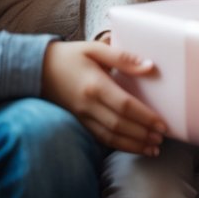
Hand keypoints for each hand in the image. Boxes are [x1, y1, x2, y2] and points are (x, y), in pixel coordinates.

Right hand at [40, 40, 165, 154]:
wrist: (36, 69)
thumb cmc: (70, 56)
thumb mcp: (95, 49)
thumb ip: (124, 58)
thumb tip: (150, 66)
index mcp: (95, 85)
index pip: (125, 106)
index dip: (145, 118)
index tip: (162, 124)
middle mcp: (88, 105)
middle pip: (119, 125)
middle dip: (143, 135)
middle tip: (162, 139)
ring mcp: (82, 116)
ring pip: (110, 136)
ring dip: (133, 145)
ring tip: (153, 148)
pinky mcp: (79, 122)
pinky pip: (100, 138)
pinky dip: (118, 145)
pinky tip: (133, 147)